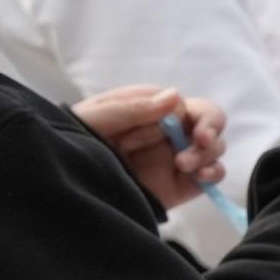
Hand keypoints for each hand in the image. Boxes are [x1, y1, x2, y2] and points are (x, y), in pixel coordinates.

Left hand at [74, 85, 223, 205]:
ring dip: (208, 154)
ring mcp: (176, 157)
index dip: (191, 117)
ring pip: (214, 149)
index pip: (188, 106)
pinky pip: (210, 175)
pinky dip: (214, 173)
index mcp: (151, 109)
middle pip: (210, 124)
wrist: (65, 180)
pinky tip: (202, 176)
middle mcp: (169, 131)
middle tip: (202, 141)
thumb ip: (134, 108)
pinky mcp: (181, 183)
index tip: (179, 130)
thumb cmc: (74, 139)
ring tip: (185, 166)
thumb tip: (176, 96)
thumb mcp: (96, 119)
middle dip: (210, 131)